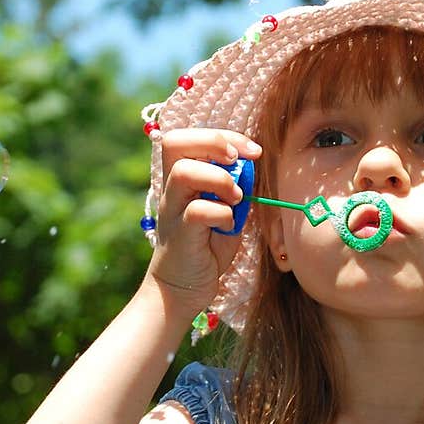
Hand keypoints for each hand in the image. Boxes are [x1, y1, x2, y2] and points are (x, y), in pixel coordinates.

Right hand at [146, 127, 261, 306]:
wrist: (182, 288)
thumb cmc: (206, 246)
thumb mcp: (225, 210)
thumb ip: (234, 188)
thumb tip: (250, 165)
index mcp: (181, 179)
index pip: (188, 138)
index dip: (221, 135)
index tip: (252, 151)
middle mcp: (172, 190)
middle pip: (176, 143)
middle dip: (214, 141)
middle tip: (238, 159)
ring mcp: (173, 211)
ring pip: (183, 172)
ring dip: (218, 178)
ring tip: (236, 198)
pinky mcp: (180, 235)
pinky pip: (196, 211)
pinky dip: (220, 213)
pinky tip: (229, 224)